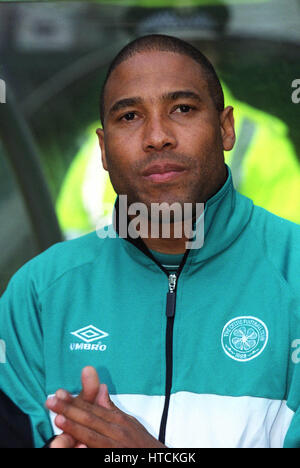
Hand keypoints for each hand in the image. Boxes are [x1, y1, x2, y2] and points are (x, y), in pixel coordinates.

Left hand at [46, 366, 164, 447]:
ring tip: (58, 418)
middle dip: (69, 409)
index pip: (92, 408)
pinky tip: (75, 444)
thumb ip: (110, 408)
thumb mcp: (128, 422)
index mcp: (118, 419)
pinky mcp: (114, 458)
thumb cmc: (142, 443)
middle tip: (51, 400)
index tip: (59, 393)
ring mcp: (115, 446)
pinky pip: (97, 450)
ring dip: (75, 427)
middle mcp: (116, 430)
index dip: (74, 401)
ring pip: (92, 435)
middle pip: (89, 418)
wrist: (157, 459)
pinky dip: (86, 446)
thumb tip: (100, 388)